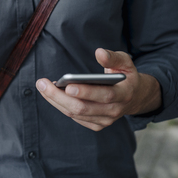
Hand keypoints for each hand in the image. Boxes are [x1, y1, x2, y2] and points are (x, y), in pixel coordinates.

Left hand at [36, 48, 161, 130]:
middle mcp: (114, 111)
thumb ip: (113, 57)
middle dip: (59, 96)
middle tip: (42, 84)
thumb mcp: (125, 62)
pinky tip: (51, 94)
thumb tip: (99, 52)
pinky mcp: (96, 124)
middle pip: (83, 108)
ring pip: (75, 114)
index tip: (68, 85)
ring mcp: (105, 120)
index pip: (104, 95)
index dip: (86, 92)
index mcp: (124, 94)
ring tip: (42, 86)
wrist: (134, 97)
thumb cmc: (126, 75)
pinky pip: (75, 117)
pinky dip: (61, 106)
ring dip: (56, 101)